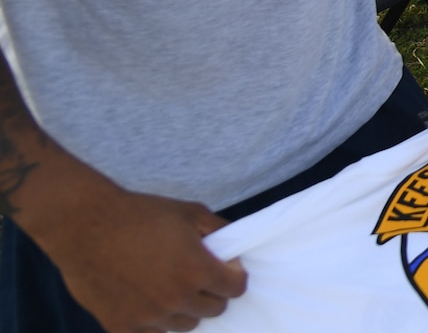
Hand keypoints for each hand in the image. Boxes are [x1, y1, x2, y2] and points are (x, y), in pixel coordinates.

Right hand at [34, 179, 246, 332]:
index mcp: (197, 271)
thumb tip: (233, 249)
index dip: (233, 275)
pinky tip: (148, 302)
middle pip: (214, 310)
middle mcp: (175, 299)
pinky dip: (155, 322)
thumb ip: (219, 232)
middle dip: (212, 292)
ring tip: (170, 286)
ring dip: (184, 309)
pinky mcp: (120, 326)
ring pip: (184, 325)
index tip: (223, 267)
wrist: (85, 225)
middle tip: (196, 276)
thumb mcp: (191, 213)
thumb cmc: (140, 214)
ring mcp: (147, 317)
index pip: (236, 288)